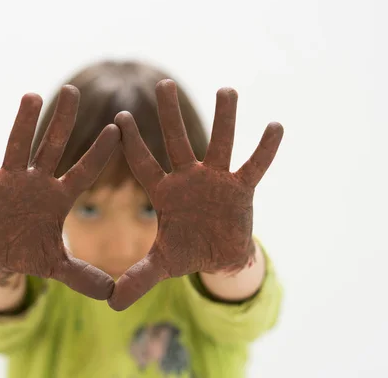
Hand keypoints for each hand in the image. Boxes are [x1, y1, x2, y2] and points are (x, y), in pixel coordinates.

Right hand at [0, 86, 119, 299]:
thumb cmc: (30, 252)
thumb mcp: (57, 266)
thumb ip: (83, 277)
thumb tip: (112, 295)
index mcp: (59, 197)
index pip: (84, 171)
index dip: (99, 153)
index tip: (117, 129)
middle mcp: (37, 182)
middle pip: (52, 147)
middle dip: (62, 121)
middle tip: (73, 90)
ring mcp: (10, 181)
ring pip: (17, 147)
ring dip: (22, 124)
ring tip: (31, 97)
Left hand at [108, 80, 282, 309]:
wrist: (217, 255)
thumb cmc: (186, 251)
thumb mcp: (162, 265)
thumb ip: (138, 277)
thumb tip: (111, 304)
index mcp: (165, 192)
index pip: (145, 164)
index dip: (132, 144)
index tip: (117, 117)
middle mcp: (189, 179)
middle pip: (178, 142)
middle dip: (171, 115)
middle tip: (163, 84)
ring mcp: (217, 181)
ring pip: (220, 144)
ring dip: (225, 118)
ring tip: (227, 90)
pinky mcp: (242, 189)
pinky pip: (255, 165)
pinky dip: (265, 148)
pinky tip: (276, 125)